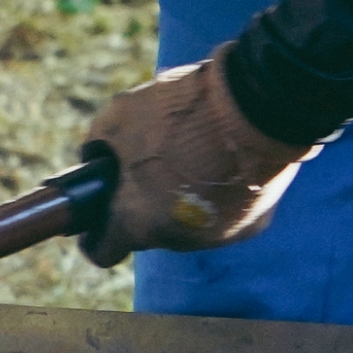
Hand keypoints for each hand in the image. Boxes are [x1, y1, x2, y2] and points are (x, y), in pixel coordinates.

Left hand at [76, 45, 314, 267]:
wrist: (258, 101)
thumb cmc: (181, 111)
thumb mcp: (120, 116)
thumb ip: (98, 144)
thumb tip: (94, 157)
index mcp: (134, 222)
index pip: (103, 251)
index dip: (97, 233)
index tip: (98, 218)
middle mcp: (174, 240)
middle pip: (147, 233)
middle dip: (142, 207)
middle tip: (151, 169)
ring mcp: (216, 236)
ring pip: (187, 226)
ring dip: (181, 202)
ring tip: (192, 160)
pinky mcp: (252, 225)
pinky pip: (225, 215)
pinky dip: (220, 197)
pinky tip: (224, 165)